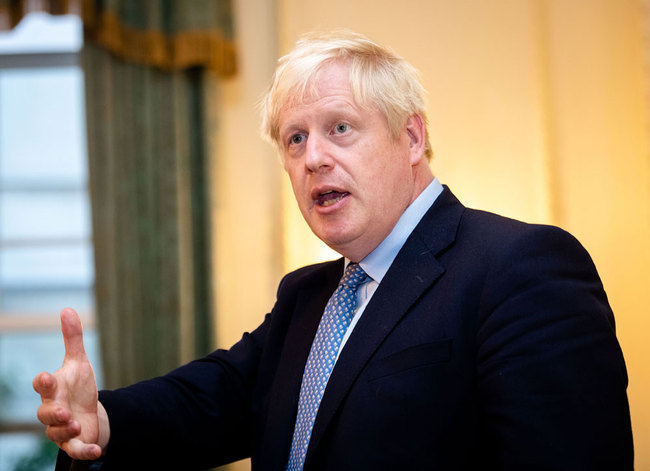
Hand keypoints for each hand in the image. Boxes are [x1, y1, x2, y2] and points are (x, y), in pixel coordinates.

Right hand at [33, 308, 108, 459]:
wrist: (88, 412)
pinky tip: (96, 450)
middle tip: (65, 411)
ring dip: (66, 430)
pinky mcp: (73, 442)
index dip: (43, 382)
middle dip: (54, 412)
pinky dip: (85, 451)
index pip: (43, 386)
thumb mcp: (79, 362)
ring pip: (56, 432)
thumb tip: (67, 309)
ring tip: (78, 425)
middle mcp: (53, 409)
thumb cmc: (78, 386)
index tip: (46, 377)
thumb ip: (72, 339)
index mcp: (54, 389)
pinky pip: (74, 450)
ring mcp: (61, 428)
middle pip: (45, 413)